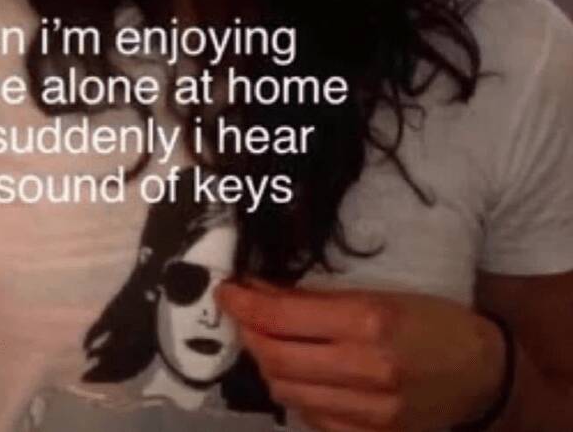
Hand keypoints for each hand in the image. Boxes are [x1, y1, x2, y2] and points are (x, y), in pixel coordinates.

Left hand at [216, 280, 505, 431]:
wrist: (481, 373)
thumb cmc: (429, 320)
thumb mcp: (378, 294)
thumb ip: (318, 300)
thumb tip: (262, 291)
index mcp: (368, 321)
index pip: (282, 317)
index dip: (244, 303)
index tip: (226, 290)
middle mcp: (366, 368)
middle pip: (276, 358)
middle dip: (248, 333)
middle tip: (241, 314)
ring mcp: (369, 411)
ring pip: (287, 391)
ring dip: (265, 364)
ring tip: (264, 340)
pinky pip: (311, 417)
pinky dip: (293, 392)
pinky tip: (296, 373)